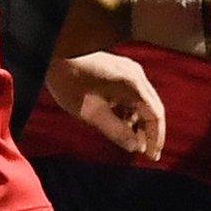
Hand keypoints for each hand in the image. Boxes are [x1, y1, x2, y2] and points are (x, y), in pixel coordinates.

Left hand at [46, 52, 163, 160]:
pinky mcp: (119, 70)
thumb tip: (135, 147)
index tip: (151, 157)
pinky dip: (130, 111)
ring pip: (143, 102)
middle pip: (152, 108)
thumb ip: (115, 131)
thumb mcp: (90, 112)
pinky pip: (132, 94)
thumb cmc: (69, 81)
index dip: (155, 138)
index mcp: (132, 83)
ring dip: (138, 122)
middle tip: (143, 153)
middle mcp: (136, 74)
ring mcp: (128, 70)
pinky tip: (120, 124)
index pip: (155, 114)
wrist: (54, 52)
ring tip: (130, 141)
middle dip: (149, 132)